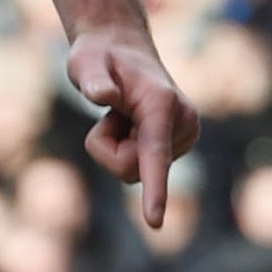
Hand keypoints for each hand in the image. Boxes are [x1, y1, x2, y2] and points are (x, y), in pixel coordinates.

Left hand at [68, 28, 200, 228]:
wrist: (121, 49)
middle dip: (109, 149)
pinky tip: (132, 125)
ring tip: (122, 116)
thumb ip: (93, 79)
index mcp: (162, 104)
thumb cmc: (99, 56)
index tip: (153, 221)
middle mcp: (183, 122)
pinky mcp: (180, 146)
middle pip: (133, 170)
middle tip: (111, 114)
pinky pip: (142, 169)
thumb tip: (102, 96)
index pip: (155, 154)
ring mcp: (185, 136)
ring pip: (138, 172)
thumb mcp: (86, 62)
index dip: (154, 189)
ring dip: (118, 148)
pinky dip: (127, 150)